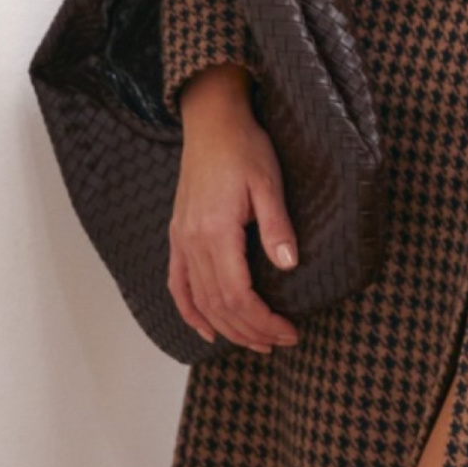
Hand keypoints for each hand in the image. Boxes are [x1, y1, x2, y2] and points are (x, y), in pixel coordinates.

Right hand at [169, 64, 299, 352]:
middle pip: (218, 305)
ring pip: (198, 300)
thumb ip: (277, 226)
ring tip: (256, 343)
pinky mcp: (178, 236)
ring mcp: (181, 240)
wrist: (212, 123)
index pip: (237, 295)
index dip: (263, 321)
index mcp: (215, 232)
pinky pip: (177, 284)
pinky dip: (190, 312)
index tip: (289, 332)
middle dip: (251, 331)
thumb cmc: (245, 149)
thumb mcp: (270, 183)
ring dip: (226, 328)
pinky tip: (207, 330)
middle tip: (281, 341)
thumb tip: (289, 265)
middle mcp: (192, 242)